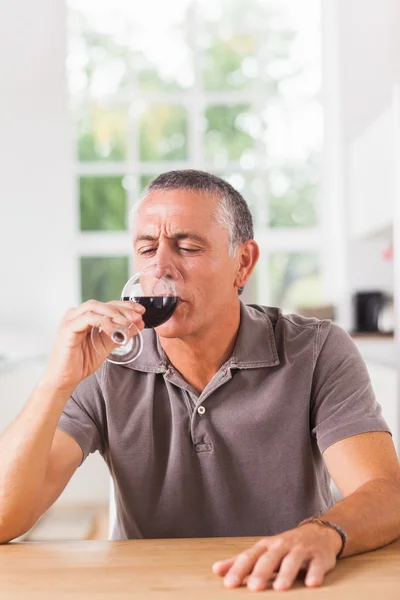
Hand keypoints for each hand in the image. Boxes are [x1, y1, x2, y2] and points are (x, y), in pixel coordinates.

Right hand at [41, 299, 145, 393]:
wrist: (64, 380)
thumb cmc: (81, 363)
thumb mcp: (106, 346)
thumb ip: (120, 334)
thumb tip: (138, 325)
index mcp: (85, 316)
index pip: (107, 305)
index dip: (125, 306)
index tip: (140, 311)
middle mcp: (76, 314)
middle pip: (103, 304)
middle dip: (123, 309)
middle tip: (137, 316)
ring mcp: (71, 320)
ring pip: (95, 307)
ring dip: (114, 314)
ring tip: (128, 323)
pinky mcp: (67, 328)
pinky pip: (88, 318)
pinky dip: (103, 322)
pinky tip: (114, 330)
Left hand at [212, 523, 341, 591]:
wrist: (318, 533)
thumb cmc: (284, 547)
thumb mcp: (263, 551)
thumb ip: (241, 561)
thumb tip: (216, 570)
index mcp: (266, 546)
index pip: (250, 557)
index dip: (239, 570)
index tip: (229, 584)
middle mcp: (282, 546)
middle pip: (270, 558)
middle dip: (262, 572)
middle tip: (254, 587)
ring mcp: (301, 550)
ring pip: (293, 561)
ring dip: (286, 574)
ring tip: (280, 588)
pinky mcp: (320, 556)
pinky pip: (317, 564)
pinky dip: (315, 573)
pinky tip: (312, 584)